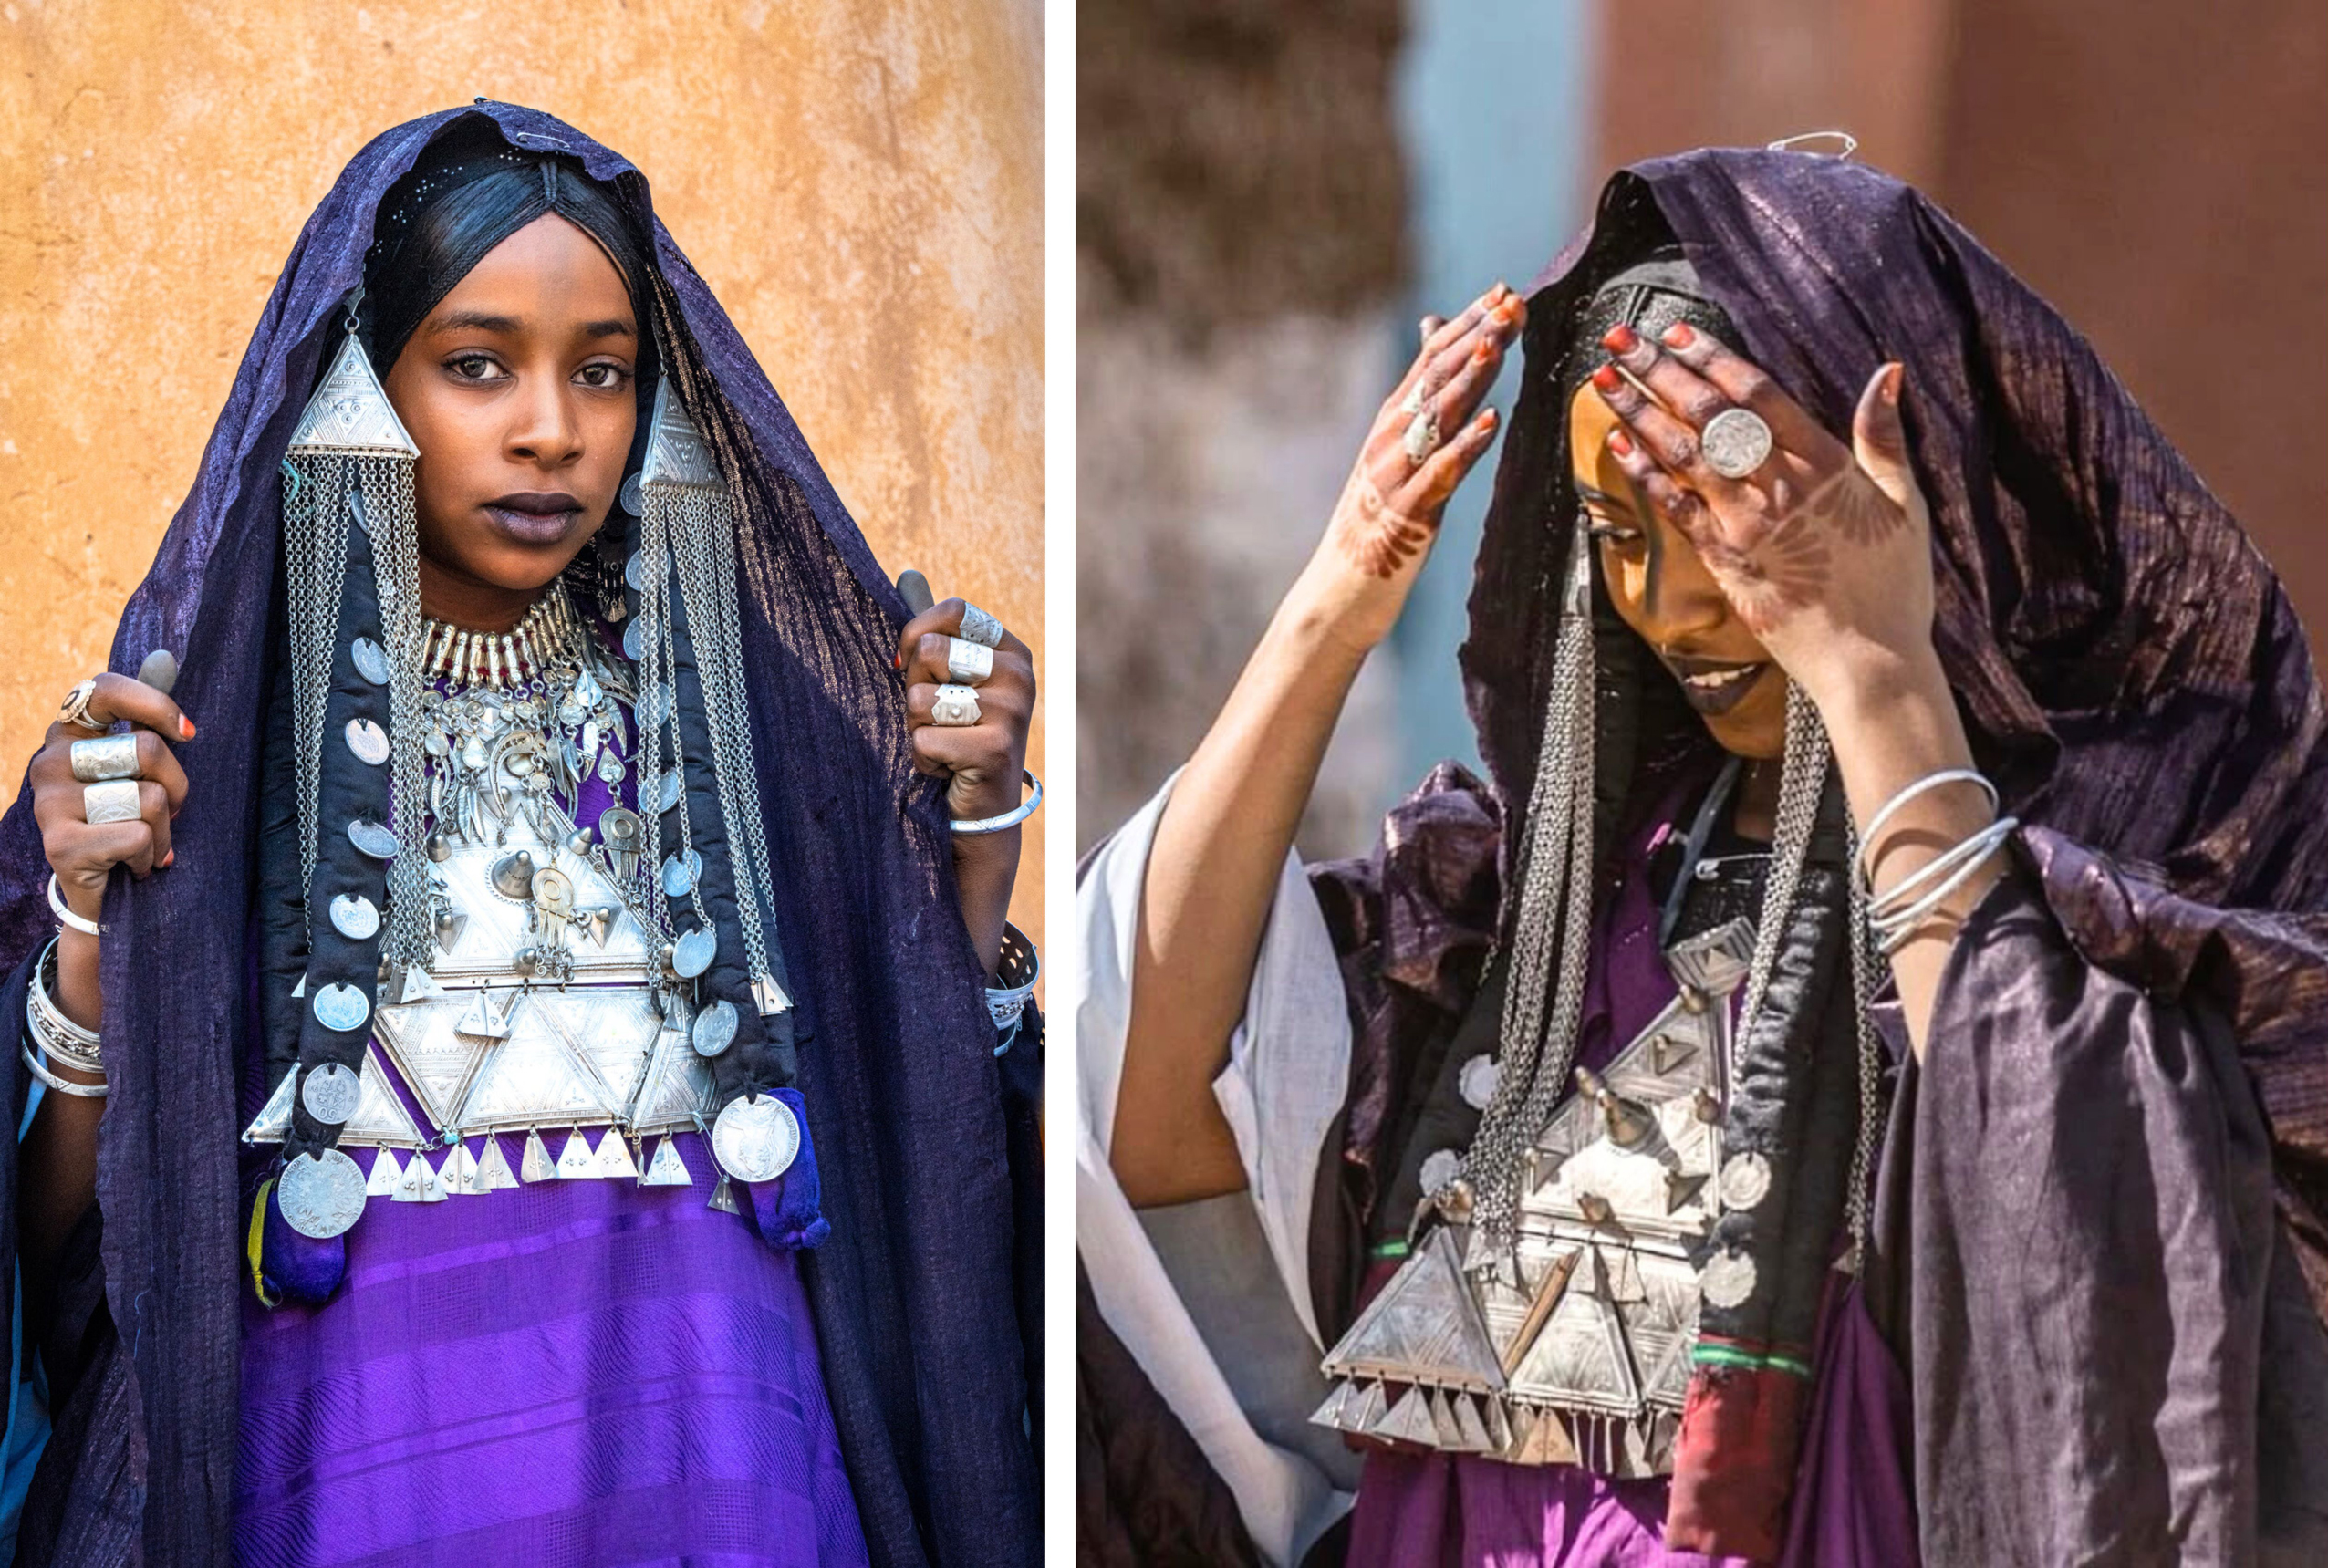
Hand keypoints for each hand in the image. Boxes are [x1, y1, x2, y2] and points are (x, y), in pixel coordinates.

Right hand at [30, 673, 193, 923]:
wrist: (100, 894)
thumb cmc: (126, 821)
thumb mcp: (138, 769)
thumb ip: (145, 718)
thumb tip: (164, 658)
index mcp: (69, 733)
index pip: (105, 689)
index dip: (154, 705)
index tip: (188, 733)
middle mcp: (50, 760)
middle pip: (146, 749)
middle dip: (177, 787)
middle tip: (166, 813)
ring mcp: (48, 801)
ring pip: (148, 797)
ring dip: (164, 830)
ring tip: (144, 845)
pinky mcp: (59, 842)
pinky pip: (136, 834)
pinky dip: (150, 855)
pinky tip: (132, 866)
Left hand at [896, 598, 1034, 830]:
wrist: (979, 812)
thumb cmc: (955, 736)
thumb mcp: (945, 677)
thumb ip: (931, 629)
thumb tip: (908, 573)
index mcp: (1011, 650)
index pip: (952, 611)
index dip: (918, 636)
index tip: (918, 668)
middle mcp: (1020, 675)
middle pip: (930, 650)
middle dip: (914, 690)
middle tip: (937, 719)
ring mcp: (1013, 711)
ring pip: (919, 699)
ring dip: (916, 729)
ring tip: (943, 746)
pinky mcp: (996, 749)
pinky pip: (924, 739)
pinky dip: (923, 760)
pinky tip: (947, 770)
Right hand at [1312, 283, 1524, 650]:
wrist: (1342, 586)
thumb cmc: (1378, 519)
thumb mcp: (1395, 451)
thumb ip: (1419, 394)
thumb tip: (1434, 332)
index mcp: (1391, 421)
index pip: (1432, 358)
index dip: (1467, 323)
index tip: (1502, 291)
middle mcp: (1390, 438)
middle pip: (1437, 377)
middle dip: (1476, 337)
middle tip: (1511, 303)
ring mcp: (1397, 474)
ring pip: (1438, 416)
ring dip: (1470, 378)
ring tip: (1497, 344)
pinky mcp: (1409, 513)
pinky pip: (1441, 473)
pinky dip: (1466, 445)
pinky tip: (1493, 422)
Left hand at [1591, 321, 1934, 706]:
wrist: (1868, 662)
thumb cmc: (1895, 585)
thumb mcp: (1905, 504)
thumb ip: (1885, 437)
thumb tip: (1888, 371)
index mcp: (1826, 465)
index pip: (1757, 395)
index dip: (1712, 358)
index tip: (1677, 331)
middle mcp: (1779, 488)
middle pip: (1708, 415)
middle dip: (1658, 370)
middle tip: (1620, 336)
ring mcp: (1745, 525)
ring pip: (1682, 455)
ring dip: (1638, 412)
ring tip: (1603, 378)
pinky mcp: (1723, 561)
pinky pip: (1674, 508)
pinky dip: (1643, 473)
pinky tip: (1617, 444)